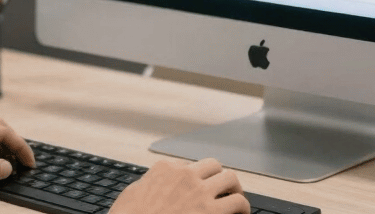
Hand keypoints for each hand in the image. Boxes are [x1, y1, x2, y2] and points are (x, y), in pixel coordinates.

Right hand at [110, 158, 248, 213]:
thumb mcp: (131, 194)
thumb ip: (145, 185)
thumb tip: (149, 185)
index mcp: (165, 169)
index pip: (188, 165)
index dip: (195, 178)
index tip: (198, 188)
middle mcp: (185, 175)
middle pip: (213, 165)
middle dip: (219, 177)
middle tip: (223, 190)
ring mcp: (200, 192)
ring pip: (230, 178)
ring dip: (235, 189)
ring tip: (237, 202)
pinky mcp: (211, 211)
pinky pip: (237, 203)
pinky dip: (242, 209)